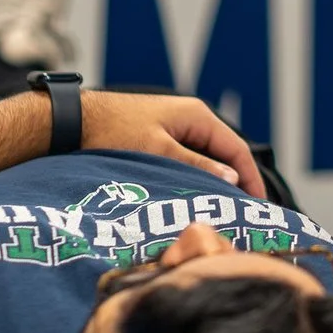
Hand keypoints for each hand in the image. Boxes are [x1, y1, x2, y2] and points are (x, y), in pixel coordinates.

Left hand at [80, 92, 267, 198]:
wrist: (72, 122)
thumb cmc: (113, 132)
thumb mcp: (158, 151)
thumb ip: (197, 165)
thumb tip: (233, 180)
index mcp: (197, 116)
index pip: (238, 150)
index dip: (252, 180)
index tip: (260, 209)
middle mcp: (190, 120)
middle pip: (225, 156)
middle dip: (237, 185)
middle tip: (244, 217)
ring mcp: (174, 130)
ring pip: (206, 161)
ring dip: (214, 185)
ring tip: (221, 215)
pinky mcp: (159, 141)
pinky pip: (187, 163)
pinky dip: (195, 181)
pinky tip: (192, 201)